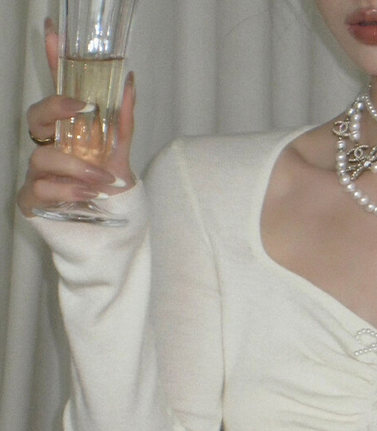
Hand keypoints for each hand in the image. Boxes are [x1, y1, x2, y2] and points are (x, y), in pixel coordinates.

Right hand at [17, 18, 135, 217]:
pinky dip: (67, 189)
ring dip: (76, 165)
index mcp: (69, 135)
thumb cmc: (112, 197)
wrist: (114, 239)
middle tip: (82, 108)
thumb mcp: (122, 158)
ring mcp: (38, 175)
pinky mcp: (33, 201)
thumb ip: (123, 124)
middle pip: (36, 117)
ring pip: (42, 157)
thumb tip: (130, 84)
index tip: (54, 33)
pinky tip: (87, 194)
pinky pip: (41, 188)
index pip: (57, 95)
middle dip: (56, 109)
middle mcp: (50, 150)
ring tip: (103, 179)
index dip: (54, 64)